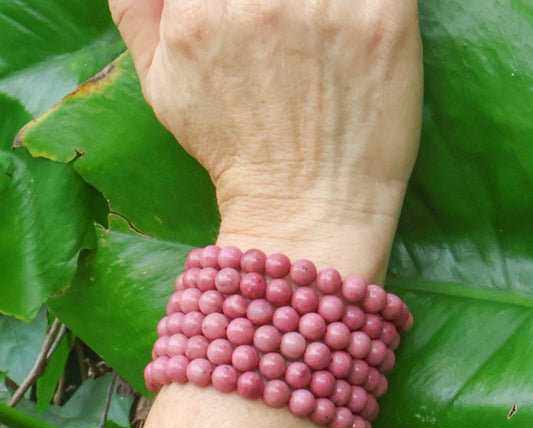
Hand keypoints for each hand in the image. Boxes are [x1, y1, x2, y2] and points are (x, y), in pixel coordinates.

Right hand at [109, 0, 422, 280]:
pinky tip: (350, 24)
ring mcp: (328, 5)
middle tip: (287, 20)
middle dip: (280, 0)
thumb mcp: (162, 87)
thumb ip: (137, 10)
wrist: (304, 204)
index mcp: (198, 13)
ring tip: (315, 28)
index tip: (245, 9)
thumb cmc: (234, 152)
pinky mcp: (385, 17)